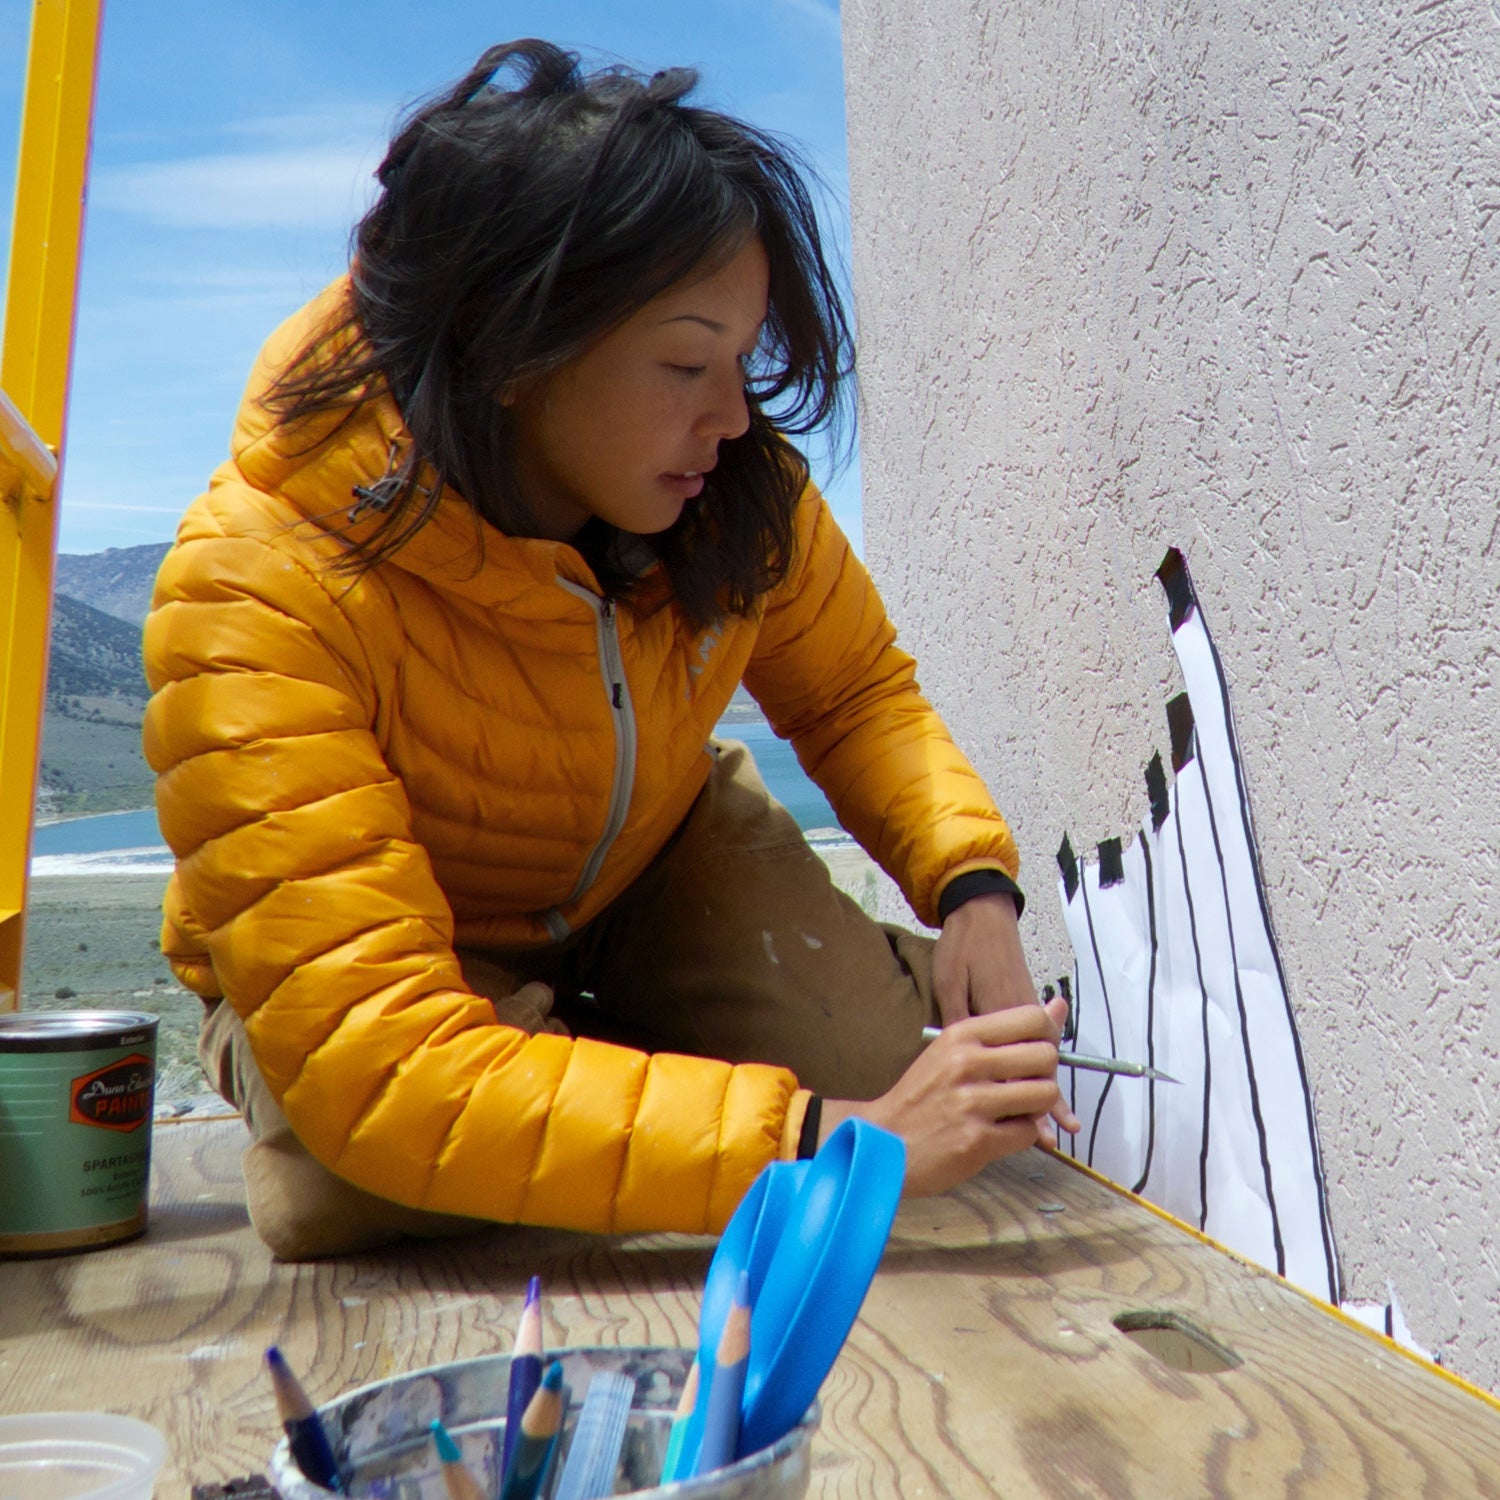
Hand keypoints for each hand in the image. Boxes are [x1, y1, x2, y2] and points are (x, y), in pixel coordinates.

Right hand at [821, 998, 1080, 1196]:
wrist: (883, 1143)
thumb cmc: (921, 1096)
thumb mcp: (953, 1051)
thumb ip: (1005, 1031)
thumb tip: (1059, 1005)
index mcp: (961, 1034)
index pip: (1032, 1019)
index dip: (1046, 1037)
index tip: (1035, 1053)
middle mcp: (968, 1062)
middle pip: (1046, 1056)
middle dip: (1045, 1075)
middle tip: (1025, 1087)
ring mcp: (973, 1102)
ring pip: (1045, 1095)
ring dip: (1037, 1107)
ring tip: (1014, 1112)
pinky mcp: (979, 1140)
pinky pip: (1029, 1132)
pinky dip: (1021, 1136)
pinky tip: (999, 1134)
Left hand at [932, 892, 1071, 1140]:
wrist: (982, 910)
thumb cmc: (962, 946)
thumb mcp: (950, 983)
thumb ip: (961, 1022)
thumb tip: (968, 1062)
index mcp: (1001, 1012)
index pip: (1018, 1066)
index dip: (1025, 1100)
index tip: (1031, 1130)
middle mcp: (1021, 1015)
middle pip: (1036, 1068)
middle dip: (1044, 1103)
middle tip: (1050, 1138)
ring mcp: (1026, 1008)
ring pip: (1040, 1057)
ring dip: (1048, 1089)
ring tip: (1062, 1124)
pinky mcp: (1025, 1001)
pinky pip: (1037, 1042)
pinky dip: (1042, 1065)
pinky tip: (1046, 1082)